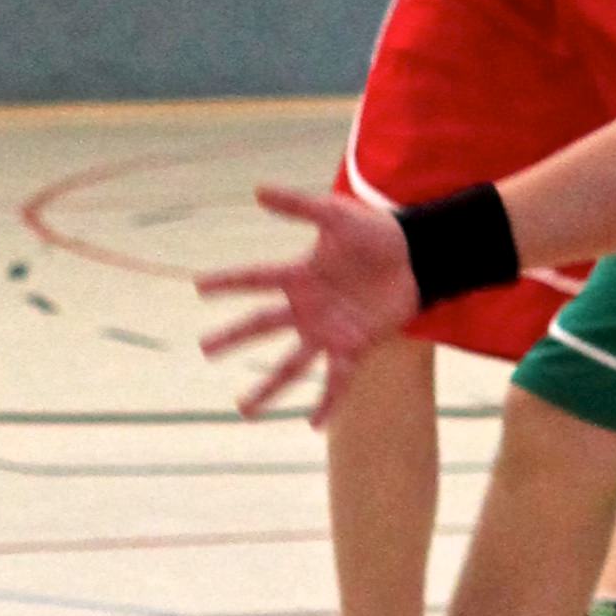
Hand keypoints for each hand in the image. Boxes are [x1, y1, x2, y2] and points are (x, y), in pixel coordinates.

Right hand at [197, 188, 420, 426]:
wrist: (418, 258)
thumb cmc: (378, 233)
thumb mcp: (336, 215)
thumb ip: (299, 205)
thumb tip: (257, 191)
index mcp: (299, 275)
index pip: (255, 279)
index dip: (227, 282)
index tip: (197, 286)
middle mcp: (308, 307)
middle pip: (262, 326)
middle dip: (232, 337)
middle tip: (204, 349)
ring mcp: (328, 331)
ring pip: (290, 365)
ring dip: (268, 389)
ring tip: (244, 410)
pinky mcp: (354, 347)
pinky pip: (336, 381)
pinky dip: (326, 404)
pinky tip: (312, 425)